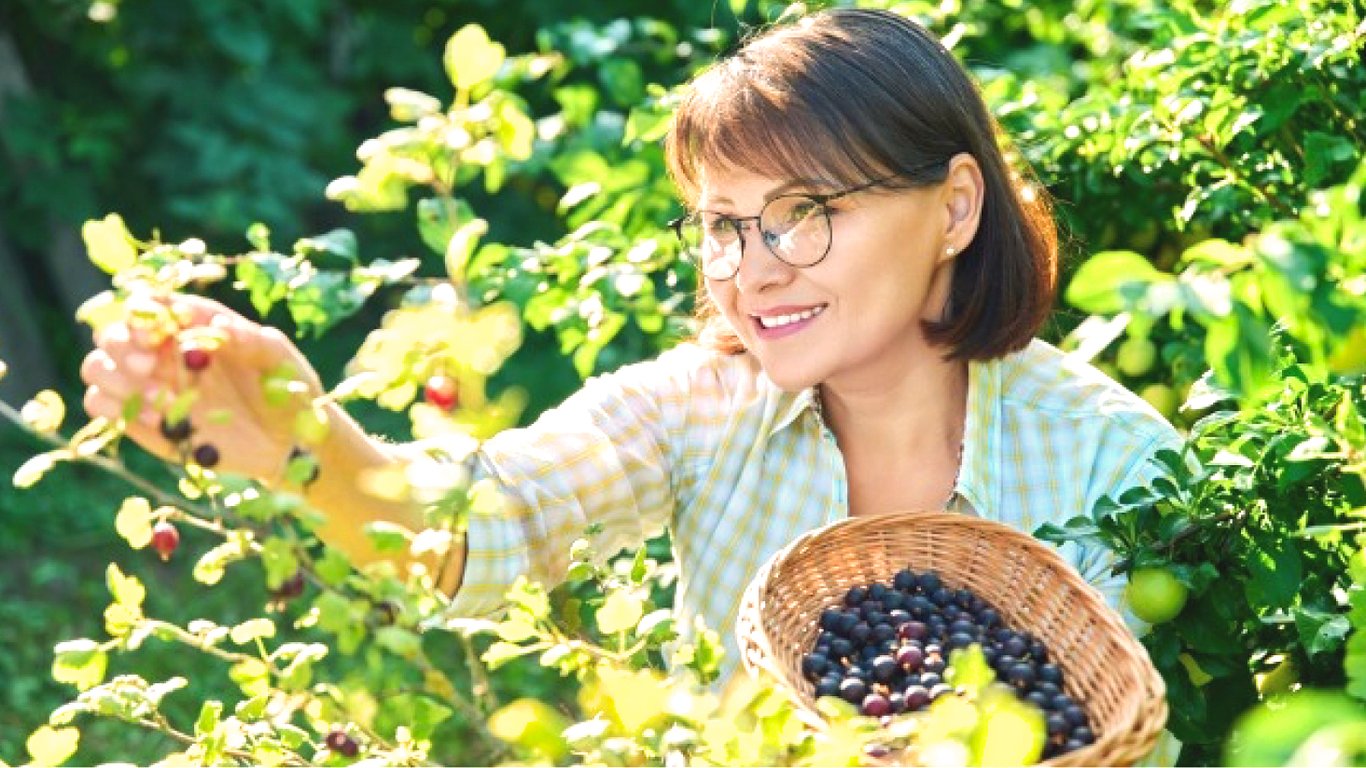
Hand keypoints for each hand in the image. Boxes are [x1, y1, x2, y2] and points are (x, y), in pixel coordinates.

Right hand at [80, 292, 324, 483]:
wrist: (289, 443)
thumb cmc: (288, 391)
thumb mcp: (281, 360)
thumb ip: (252, 339)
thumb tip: (218, 325)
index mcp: (193, 325)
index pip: (148, 303)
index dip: (141, 310)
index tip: (155, 330)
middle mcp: (163, 352)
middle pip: (109, 332)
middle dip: (121, 343)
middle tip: (151, 364)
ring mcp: (149, 386)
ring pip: (96, 367)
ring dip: (115, 377)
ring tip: (162, 400)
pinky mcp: (143, 421)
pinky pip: (99, 404)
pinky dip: (113, 408)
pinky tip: (155, 418)